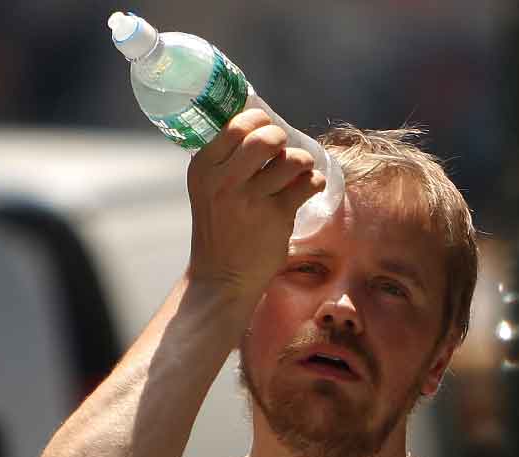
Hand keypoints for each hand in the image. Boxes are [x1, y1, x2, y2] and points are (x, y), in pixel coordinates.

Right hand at [184, 108, 326, 301]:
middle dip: (282, 138)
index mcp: (204, 167)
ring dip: (303, 161)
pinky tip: (308, 187)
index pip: (236, 126)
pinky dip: (314, 181)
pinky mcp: (277, 216)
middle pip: (266, 138)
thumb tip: (259, 123)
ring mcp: (251, 199)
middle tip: (284, 149)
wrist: (223, 275)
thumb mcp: (208, 188)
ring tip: (299, 170)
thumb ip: (226, 159)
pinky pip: (308, 183)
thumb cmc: (220, 226)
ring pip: (292, 160)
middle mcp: (224, 180)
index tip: (267, 127)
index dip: (259, 120)